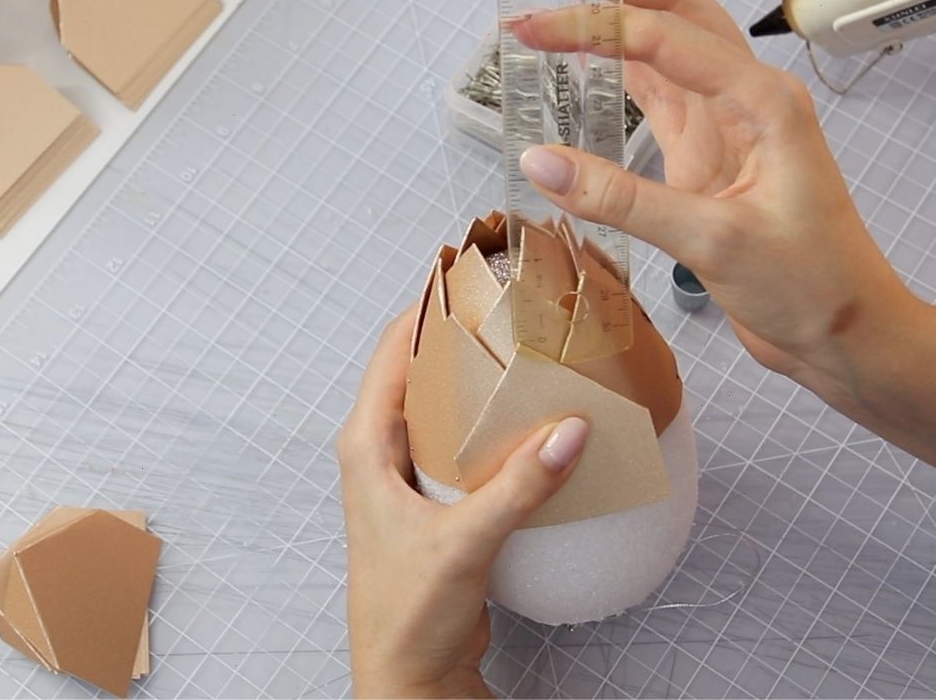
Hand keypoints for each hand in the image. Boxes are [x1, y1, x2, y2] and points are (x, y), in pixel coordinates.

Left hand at [337, 311, 588, 697]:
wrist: (409, 673)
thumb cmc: (405, 614)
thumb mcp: (462, 543)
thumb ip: (518, 487)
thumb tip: (568, 432)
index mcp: (367, 445)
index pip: (393, 350)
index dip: (430, 307)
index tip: (473, 276)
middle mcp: (382, 451)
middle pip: (422, 370)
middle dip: (464, 337)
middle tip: (513, 309)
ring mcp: (410, 474)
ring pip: (446, 406)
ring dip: (482, 382)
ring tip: (529, 355)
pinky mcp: (438, 498)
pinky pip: (467, 443)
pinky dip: (496, 426)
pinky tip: (533, 423)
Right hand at [512, 0, 918, 379]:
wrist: (847, 335)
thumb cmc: (815, 285)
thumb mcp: (714, 240)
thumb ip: (622, 199)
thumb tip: (543, 164)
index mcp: (763, 103)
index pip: (665, 39)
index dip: (594, 26)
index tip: (534, 28)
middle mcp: (749, 102)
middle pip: (678, 14)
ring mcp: (730, 131)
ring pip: (670, 53)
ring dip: (619, 26)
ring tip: (563, 11)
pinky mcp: (712, 163)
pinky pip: (663, 104)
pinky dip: (625, 82)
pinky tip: (592, 72)